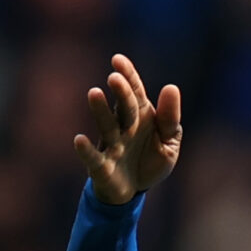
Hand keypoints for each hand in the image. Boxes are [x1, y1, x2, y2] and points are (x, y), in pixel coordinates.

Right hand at [74, 54, 182, 204]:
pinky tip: (79, 140)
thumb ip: (170, 118)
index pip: (134, 91)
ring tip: (94, 93)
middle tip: (114, 78)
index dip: (127, 75)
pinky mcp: (101, 166)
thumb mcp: (169, 142)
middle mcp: (123, 126)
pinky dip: (86, 150)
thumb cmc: (151, 160)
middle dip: (120, 93)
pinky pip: (93, 157)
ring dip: (100, 110)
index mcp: (140, 115)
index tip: (118, 60)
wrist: (135, 190)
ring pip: (106, 126)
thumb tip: (172, 87)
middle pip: (123, 107)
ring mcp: (111, 144)